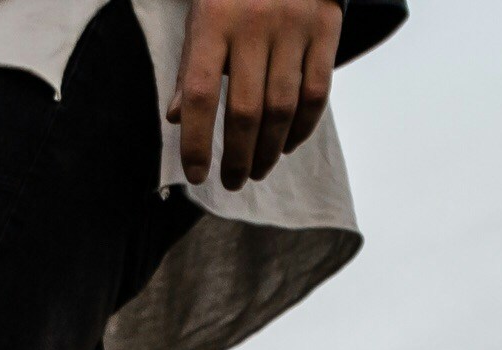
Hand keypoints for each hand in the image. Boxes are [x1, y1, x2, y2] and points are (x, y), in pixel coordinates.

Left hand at [171, 0, 341, 192]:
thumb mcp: (203, 17)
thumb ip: (191, 68)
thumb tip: (176, 119)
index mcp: (213, 21)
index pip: (200, 94)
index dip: (196, 141)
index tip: (196, 173)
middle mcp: (254, 23)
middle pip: (245, 110)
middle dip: (237, 156)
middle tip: (232, 181)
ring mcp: (293, 26)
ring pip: (282, 109)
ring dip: (268, 150)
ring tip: (256, 170)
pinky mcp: (325, 28)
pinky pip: (317, 93)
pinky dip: (302, 128)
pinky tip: (287, 145)